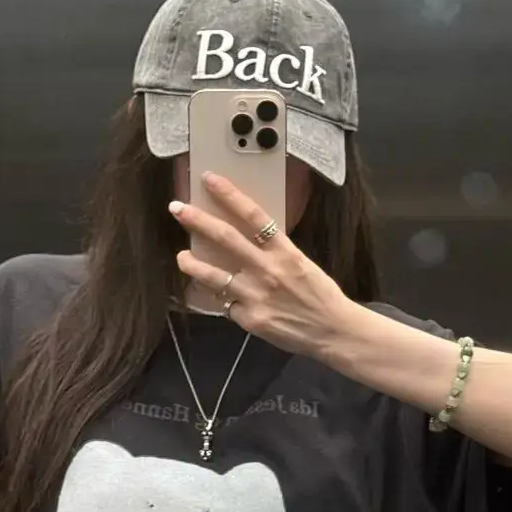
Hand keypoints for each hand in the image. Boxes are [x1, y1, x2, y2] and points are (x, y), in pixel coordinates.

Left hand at [171, 174, 352, 357]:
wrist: (334, 331)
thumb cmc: (321, 296)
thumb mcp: (302, 265)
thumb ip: (275, 254)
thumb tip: (250, 242)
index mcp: (285, 251)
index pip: (253, 215)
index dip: (229, 195)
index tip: (209, 179)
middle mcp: (268, 269)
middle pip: (226, 239)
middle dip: (198, 221)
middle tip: (177, 208)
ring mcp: (256, 295)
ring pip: (214, 276)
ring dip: (193, 264)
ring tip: (181, 257)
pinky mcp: (250, 319)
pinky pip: (226, 306)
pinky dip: (219, 300)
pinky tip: (211, 296)